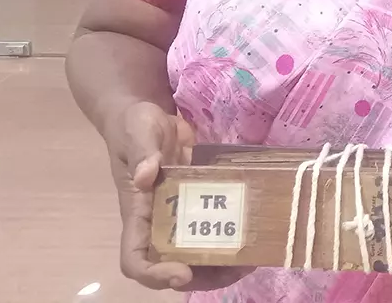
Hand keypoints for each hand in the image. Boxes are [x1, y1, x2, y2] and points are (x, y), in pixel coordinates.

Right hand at [107, 100, 252, 291]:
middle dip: (202, 276)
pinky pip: (213, 230)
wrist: (149, 114)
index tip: (182, 271)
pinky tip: (256, 234)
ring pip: (197, 255)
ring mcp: (179, 216)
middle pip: (174, 266)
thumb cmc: (135, 125)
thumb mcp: (136, 132)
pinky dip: (232, 239)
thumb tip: (146, 175)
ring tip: (252, 260)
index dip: (155, 274)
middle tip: (235, 268)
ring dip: (222, 264)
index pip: (136, 259)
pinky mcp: (199, 202)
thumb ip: (142, 152)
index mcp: (138, 214)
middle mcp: (158, 223)